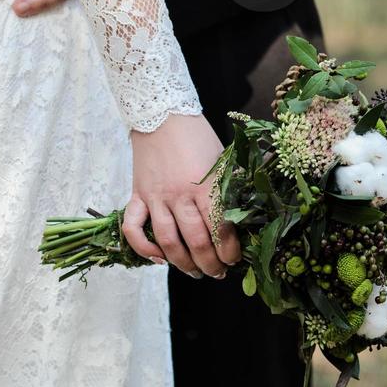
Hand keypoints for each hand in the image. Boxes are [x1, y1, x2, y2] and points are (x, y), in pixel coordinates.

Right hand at [123, 113, 240, 278]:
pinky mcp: (138, 194)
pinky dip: (143, 248)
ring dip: (183, 264)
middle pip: (196, 242)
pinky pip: (134, 229)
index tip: (235, 259)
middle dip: (210, 264)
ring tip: (195, 272)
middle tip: (218, 272)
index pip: (221, 229)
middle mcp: (181, 194)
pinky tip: (158, 258)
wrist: (162, 113)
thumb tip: (252, 213)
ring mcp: (156, 196)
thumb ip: (234, 186)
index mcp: (207, 184)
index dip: (230, 251)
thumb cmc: (198, 136)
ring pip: (168, 242)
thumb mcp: (222, 159)